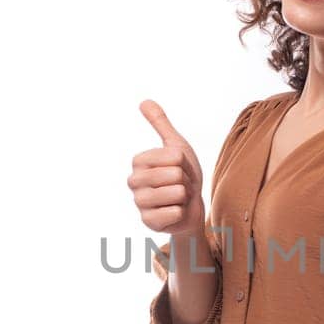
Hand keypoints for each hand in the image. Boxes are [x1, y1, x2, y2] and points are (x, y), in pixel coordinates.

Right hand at [130, 99, 206, 237]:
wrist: (190, 206)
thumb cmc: (182, 175)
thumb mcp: (175, 146)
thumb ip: (160, 123)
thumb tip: (144, 101)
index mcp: (138, 161)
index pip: (175, 157)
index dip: (185, 164)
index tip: (179, 169)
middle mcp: (133, 181)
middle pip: (175, 174)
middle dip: (185, 180)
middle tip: (180, 185)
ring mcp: (139, 203)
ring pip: (177, 193)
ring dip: (184, 197)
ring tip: (177, 198)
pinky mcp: (148, 222)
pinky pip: (175, 212)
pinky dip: (181, 212)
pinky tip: (174, 212)